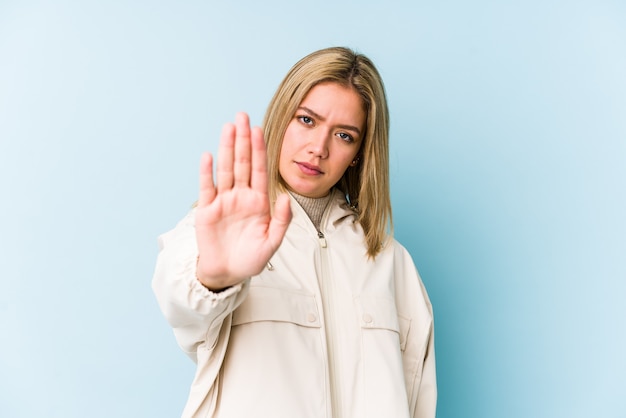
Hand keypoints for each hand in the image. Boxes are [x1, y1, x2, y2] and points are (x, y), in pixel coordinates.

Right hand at [194, 113, 291, 289]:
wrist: (228, 273)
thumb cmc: (251, 259)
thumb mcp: (272, 242)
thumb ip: (281, 220)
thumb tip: (286, 197)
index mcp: (259, 201)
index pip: (259, 169)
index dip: (259, 150)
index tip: (259, 130)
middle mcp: (241, 196)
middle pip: (242, 162)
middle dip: (243, 139)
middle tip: (242, 115)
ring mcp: (224, 201)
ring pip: (226, 169)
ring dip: (227, 148)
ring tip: (228, 127)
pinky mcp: (207, 210)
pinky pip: (208, 188)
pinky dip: (207, 172)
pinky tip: (209, 155)